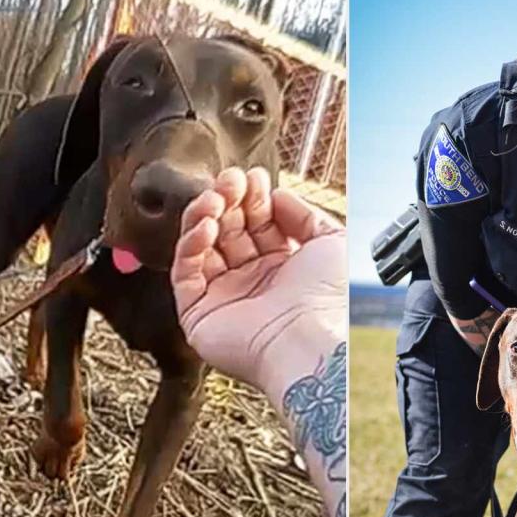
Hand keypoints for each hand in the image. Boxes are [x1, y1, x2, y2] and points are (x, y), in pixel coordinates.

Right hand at [170, 167, 345, 388]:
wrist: (310, 340)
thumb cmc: (328, 300)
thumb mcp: (332, 241)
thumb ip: (304, 213)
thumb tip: (277, 195)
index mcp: (284, 269)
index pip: (257, 224)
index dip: (253, 198)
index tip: (253, 176)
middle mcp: (253, 283)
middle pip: (229, 230)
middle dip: (228, 200)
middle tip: (230, 180)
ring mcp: (224, 298)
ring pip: (202, 247)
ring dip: (204, 216)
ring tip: (215, 197)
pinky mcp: (198, 314)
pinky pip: (185, 273)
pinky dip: (190, 244)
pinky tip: (205, 225)